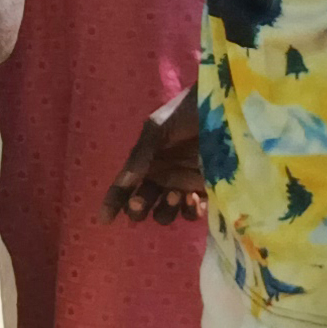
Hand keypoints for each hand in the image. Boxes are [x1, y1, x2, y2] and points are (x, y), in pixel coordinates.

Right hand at [102, 93, 206, 224]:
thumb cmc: (185, 113)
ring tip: (175, 195)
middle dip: (138, 209)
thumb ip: (140, 155)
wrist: (221, 108)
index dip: (112, 204)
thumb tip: (124, 182)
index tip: (105, 219)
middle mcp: (160, 177)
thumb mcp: (157, 128)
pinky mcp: (207, 190)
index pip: (123, 188)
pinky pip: (193, 212)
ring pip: (166, 213)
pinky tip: (194, 199)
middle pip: (141, 206)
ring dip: (165, 210)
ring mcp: (183, 185)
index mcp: (144, 163)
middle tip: (141, 202)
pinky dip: (190, 211)